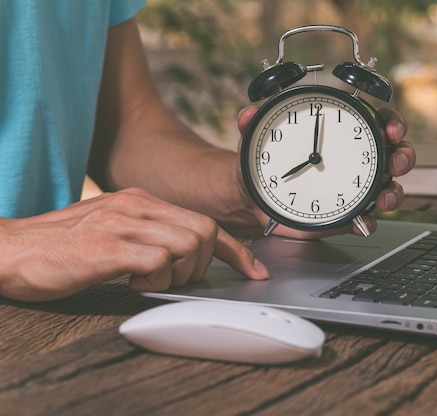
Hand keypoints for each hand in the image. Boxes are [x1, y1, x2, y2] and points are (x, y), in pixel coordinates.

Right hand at [0, 188, 269, 301]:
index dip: (236, 250)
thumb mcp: (113, 230)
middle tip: (174, 279)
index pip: (205, 220)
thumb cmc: (61, 246)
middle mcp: (137, 205)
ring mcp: (123, 223)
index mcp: (142, 200)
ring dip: (181, 273)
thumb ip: (149, 236)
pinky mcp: (107, 247)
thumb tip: (183, 258)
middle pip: (205, 231)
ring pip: (189, 243)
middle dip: (203, 265)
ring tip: (149, 280)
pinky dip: (158, 279)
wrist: (10, 249)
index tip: (253, 270)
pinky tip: (134, 282)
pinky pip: (159, 260)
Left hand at [237, 105, 412, 237]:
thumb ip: (253, 121)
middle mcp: (355, 159)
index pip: (378, 121)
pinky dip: (369, 222)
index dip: (392, 122)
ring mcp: (354, 188)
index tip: (391, 128)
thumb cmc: (263, 159)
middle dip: (403, 157)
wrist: (253, 194)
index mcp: (342, 133)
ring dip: (393, 193)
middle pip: (394, 154)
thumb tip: (247, 114)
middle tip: (396, 163)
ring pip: (388, 188)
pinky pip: (365, 219)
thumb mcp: (256, 136)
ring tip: (384, 198)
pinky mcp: (345, 214)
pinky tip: (365, 222)